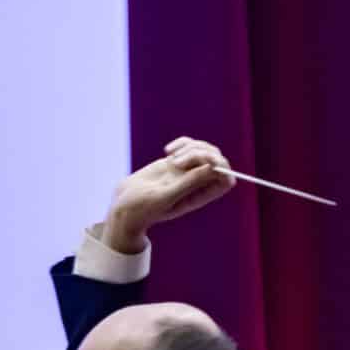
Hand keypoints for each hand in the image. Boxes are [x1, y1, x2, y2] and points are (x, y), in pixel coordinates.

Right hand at [101, 136, 236, 252]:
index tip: (206, 163)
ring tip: (171, 157)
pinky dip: (183, 142)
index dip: (221, 167)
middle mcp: (197, 184)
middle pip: (217, 160)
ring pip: (205, 149)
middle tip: (176, 161)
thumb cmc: (142, 207)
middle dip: (201, 154)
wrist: (123, 202)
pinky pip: (191, 145)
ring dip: (190, 147)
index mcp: (199, 197)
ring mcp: (187, 171)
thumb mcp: (164, 197)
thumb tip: (212, 168)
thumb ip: (188, 183)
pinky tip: (167, 150)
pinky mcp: (177, 161)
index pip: (226, 180)